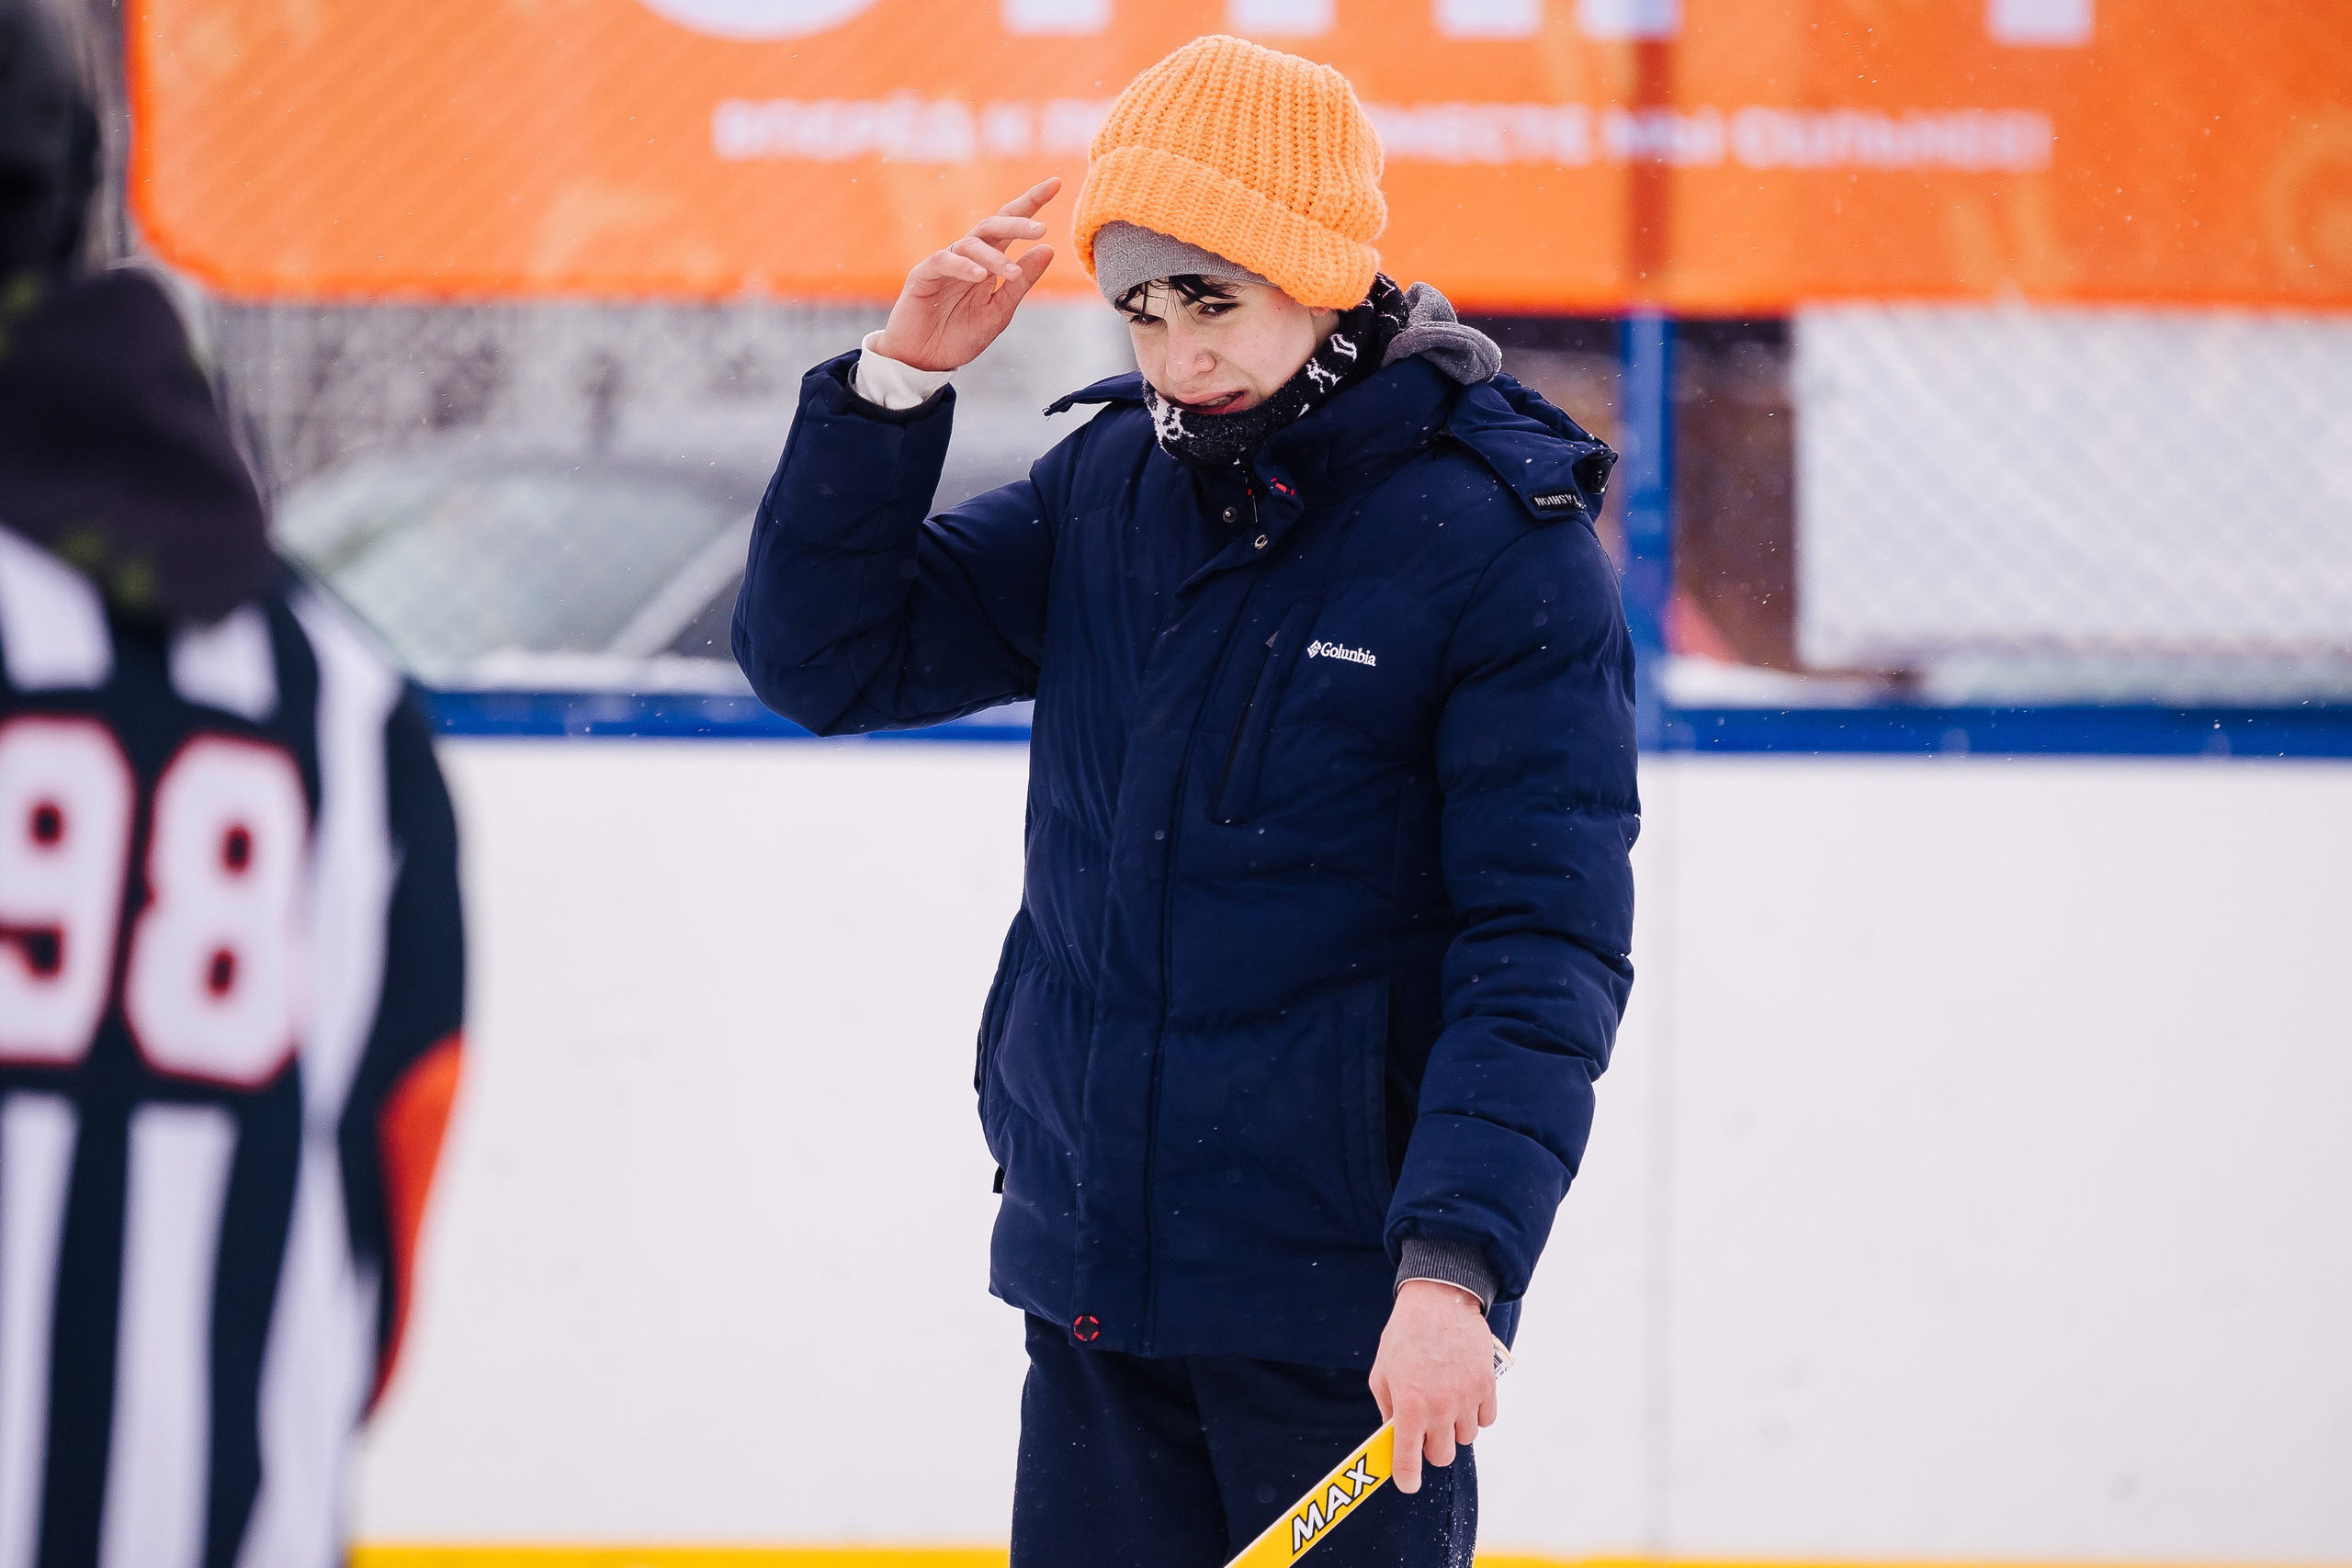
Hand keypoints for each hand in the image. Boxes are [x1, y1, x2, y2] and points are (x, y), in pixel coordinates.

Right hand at [870, 178, 1060, 372]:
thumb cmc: (960, 335)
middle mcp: (968, 257)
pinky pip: (943, 261)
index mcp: (988, 263)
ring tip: (1012, 273)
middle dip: (1017, 222)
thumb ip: (1021, 282)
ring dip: (995, 257)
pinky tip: (979, 276)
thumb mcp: (1000, 311)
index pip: (1010, 226)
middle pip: (993, 226)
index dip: (1031, 203)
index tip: (1056, 183)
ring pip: (971, 243)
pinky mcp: (923, 275)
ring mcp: (945, 263)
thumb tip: (1048, 249)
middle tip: (1041, 229)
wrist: (924, 361)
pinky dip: (963, 266)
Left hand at [1368, 1280, 1496, 1494]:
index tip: (1408, 1483)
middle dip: (1433, 1447)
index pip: (1409, 1459)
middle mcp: (1440, 1406)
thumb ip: (1388, 1409)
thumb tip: (1394, 1438)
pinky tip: (1464, 1393)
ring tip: (1445, 1400)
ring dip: (1455, 1427)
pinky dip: (1476, 1413)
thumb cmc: (1405, 1336)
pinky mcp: (1487, 1386)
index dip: (1407, 1477)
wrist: (1439, 1300)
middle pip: (1443, 1456)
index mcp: (1409, 1405)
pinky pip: (1486, 1419)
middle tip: (1426, 1427)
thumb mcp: (1382, 1372)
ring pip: (1466, 1438)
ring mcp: (1466, 1397)